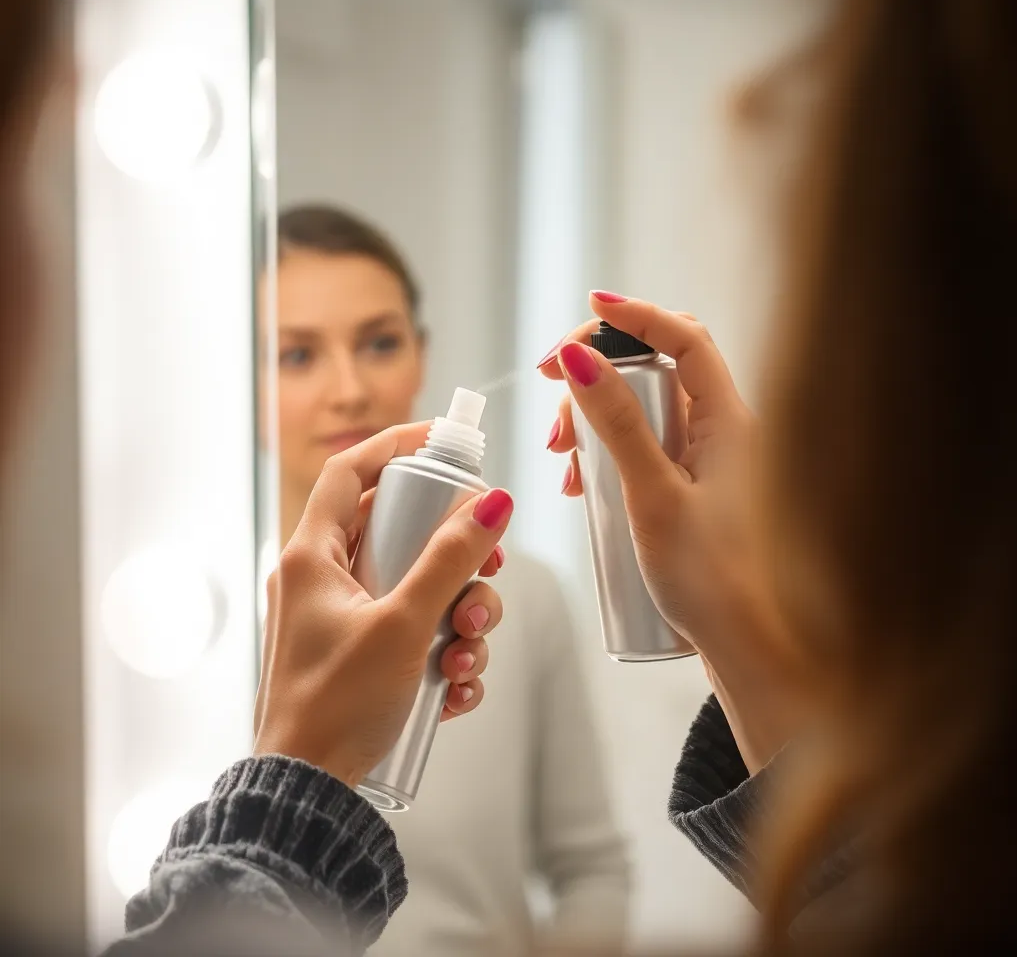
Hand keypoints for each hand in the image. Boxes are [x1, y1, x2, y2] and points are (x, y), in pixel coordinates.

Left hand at [253, 422, 513, 786]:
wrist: (308, 793)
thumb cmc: (336, 705)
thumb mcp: (403, 624)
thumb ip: (449, 561)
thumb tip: (492, 504)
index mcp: (314, 557)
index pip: (351, 471)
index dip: (396, 444)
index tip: (444, 440)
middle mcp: (326, 580)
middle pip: (403, 533)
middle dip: (456, 557)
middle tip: (490, 570)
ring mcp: (345, 619)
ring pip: (419, 586)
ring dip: (460, 616)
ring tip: (466, 654)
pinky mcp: (363, 655)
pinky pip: (416, 631)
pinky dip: (443, 652)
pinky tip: (456, 688)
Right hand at [540, 292, 804, 769]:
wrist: (752, 650)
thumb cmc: (715, 583)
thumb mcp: (652, 496)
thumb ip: (616, 425)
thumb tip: (580, 357)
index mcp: (730, 421)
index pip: (685, 337)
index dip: (636, 313)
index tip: (587, 305)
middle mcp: (724, 432)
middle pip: (658, 368)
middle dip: (598, 371)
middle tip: (552, 394)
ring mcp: (708, 462)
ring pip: (645, 410)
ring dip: (595, 417)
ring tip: (563, 460)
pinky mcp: (692, 490)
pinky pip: (645, 448)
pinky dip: (607, 452)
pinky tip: (581, 488)